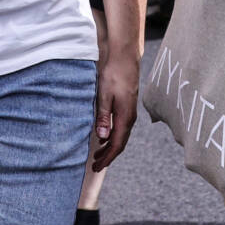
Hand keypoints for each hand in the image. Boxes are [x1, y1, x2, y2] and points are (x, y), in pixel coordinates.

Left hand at [90, 47, 139, 172]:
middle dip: (108, 156)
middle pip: (120, 143)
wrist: (124, 57)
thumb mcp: (104, 96)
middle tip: (95, 166)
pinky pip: (121, 128)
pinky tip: (104, 136)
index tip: (97, 167)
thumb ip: (103, 117)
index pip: (117, 145)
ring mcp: (129, 112)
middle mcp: (130, 117)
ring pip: (121, 136)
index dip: (107, 158)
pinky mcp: (126, 106)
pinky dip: (112, 137)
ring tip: (97, 154)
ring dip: (110, 147)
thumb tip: (102, 138)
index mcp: (125, 117)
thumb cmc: (113, 74)